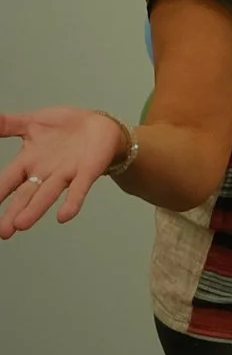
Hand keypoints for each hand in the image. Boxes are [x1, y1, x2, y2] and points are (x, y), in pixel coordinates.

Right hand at [0, 109, 128, 238]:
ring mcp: (65, 174)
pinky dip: (72, 202)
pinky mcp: (86, 172)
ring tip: (21, 225)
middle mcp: (44, 173)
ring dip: (35, 210)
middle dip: (14, 212)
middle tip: (3, 231)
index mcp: (28, 161)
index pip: (8, 180)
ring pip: (48, 194)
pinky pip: (79, 189)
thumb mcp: (32, 123)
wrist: (99, 125)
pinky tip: (64, 216)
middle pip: (26, 195)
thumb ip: (8, 124)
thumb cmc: (64, 128)